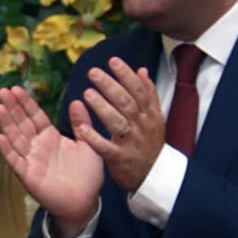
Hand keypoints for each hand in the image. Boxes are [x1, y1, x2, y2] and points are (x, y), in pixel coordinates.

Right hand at [0, 86, 103, 234]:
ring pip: (15, 139)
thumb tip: (77, 101)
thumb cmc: (87, 175)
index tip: (16, 88)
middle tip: (2, 91)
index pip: (35, 116)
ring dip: (6, 124)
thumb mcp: (88, 144)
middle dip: (12, 108)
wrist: (85, 202)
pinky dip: (7, 151)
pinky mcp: (28, 176)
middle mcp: (37, 147)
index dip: (26, 103)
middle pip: (22, 124)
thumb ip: (81, 124)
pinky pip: (15, 161)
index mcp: (50, 137)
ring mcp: (31, 161)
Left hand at [69, 56, 163, 192]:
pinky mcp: (120, 158)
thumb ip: (148, 94)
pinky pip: (106, 147)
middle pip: (126, 102)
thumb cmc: (150, 143)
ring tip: (87, 93)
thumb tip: (142, 70)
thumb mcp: (155, 118)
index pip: (139, 90)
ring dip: (102, 107)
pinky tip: (82, 128)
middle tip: (93, 73)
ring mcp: (131, 142)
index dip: (126, 74)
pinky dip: (94, 138)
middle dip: (110, 86)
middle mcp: (142, 125)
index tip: (112, 61)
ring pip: (117, 122)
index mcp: (150, 114)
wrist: (154, 176)